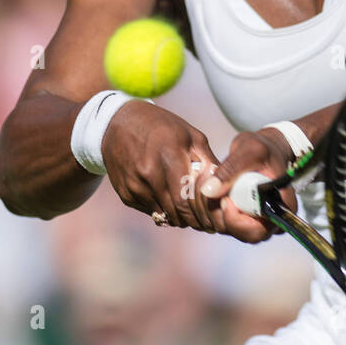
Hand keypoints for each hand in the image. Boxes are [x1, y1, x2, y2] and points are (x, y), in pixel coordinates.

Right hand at [101, 100, 222, 230]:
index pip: (186, 201)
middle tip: (207, 221)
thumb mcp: (191, 136)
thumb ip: (209, 162)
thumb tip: (227, 188)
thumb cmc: (162, 127)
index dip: (203, 215)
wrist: (117, 123)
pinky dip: (163, 209)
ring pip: (164, 216)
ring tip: (189, 207)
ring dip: (179, 216)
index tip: (214, 219)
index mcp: (168, 156)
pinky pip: (150, 211)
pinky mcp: (125, 194)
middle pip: (176, 213)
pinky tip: (168, 196)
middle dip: (194, 220)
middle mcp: (148, 174)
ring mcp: (134, 186)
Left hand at [197, 129, 299, 243]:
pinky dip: (219, 212)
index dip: (237, 220)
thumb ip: (230, 169)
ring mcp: (261, 221)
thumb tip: (208, 191)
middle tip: (217, 195)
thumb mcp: (248, 151)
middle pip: (247, 235)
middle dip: (225, 218)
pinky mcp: (248, 218)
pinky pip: (230, 224)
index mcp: (283, 206)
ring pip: (236, 231)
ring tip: (216, 190)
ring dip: (220, 214)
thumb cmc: (262, 149)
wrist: (266, 149)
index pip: (259, 229)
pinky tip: (216, 193)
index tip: (225, 199)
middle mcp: (274, 220)